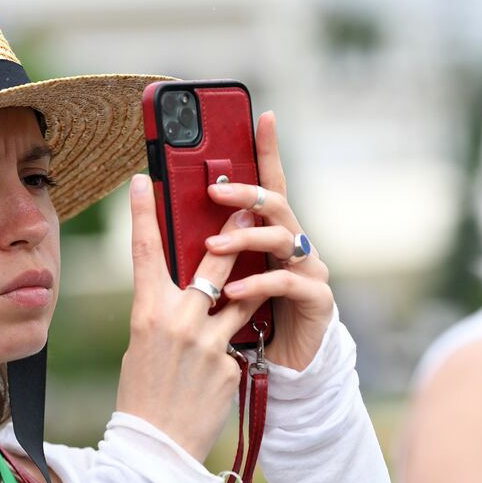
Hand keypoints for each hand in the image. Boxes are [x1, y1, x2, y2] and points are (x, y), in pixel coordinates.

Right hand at [116, 174, 285, 460]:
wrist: (155, 449)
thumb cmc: (143, 395)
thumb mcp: (143, 346)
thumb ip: (165, 314)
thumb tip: (185, 291)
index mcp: (147, 314)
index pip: (145, 253)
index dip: (142, 214)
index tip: (143, 181)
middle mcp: (179, 322)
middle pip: (214, 266)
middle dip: (234, 234)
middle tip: (249, 206)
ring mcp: (209, 344)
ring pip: (244, 300)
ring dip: (255, 284)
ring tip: (269, 265)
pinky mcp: (231, 366)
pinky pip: (239, 344)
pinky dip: (233, 351)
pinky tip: (218, 373)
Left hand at [202, 111, 333, 371]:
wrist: (282, 366)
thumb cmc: (247, 318)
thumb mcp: (223, 277)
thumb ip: (207, 247)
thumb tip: (165, 214)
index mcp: (271, 232)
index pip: (270, 182)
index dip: (269, 149)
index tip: (263, 115)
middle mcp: (295, 244)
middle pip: (274, 204)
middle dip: (244, 194)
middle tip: (214, 191)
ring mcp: (309, 269)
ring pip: (280, 240)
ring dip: (243, 240)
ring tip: (212, 248)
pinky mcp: (316, 300)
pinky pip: (285, 284)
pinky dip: (256, 285)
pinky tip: (231, 290)